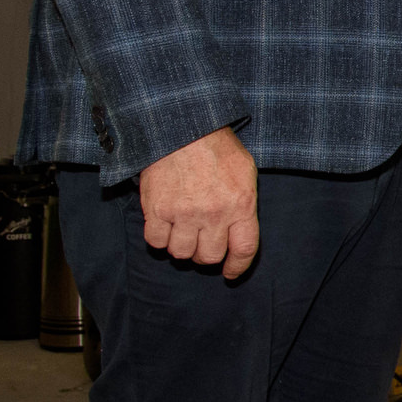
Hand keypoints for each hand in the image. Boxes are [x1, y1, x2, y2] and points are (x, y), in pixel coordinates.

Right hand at [139, 126, 259, 279]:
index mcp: (241, 204)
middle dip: (206, 254)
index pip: (244, 250)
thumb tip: (240, 230)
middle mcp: (213, 214)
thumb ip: (244, 203)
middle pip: (209, 257)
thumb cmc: (217, 148)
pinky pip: (156, 242)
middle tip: (202, 241)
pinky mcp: (157, 210)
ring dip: (182, 247)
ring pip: (181, 253)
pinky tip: (164, 226)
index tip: (230, 273)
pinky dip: (159, 239)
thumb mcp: (245, 171)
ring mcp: (184, 213)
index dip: (237, 267)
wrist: (182, 128)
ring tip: (183, 231)